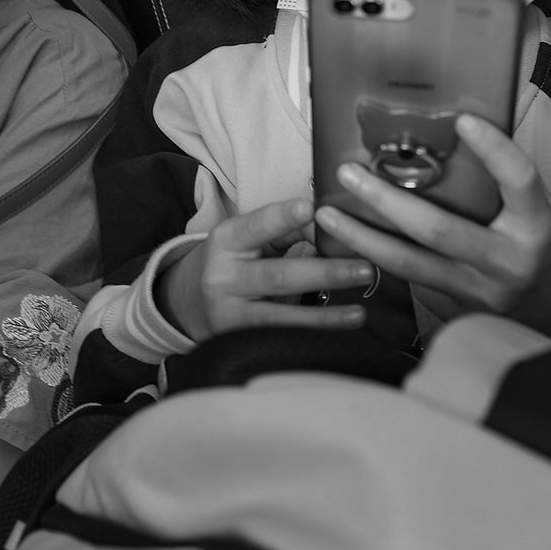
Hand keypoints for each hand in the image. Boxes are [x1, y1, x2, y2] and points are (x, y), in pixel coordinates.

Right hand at [159, 198, 373, 342]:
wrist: (185, 302)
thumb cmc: (230, 262)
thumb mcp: (246, 240)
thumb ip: (282, 236)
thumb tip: (319, 240)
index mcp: (225, 241)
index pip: (255, 226)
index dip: (281, 218)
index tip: (310, 207)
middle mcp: (223, 278)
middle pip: (278, 275)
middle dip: (325, 273)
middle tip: (365, 268)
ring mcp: (229, 314)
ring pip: (280, 316)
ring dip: (325, 316)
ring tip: (359, 314)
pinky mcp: (236, 341)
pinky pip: (278, 338)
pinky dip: (310, 336)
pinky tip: (338, 335)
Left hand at [316, 114, 550, 342]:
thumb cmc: (540, 244)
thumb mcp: (537, 210)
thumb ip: (501, 183)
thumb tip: (452, 130)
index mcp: (537, 225)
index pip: (520, 180)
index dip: (494, 150)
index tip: (465, 120)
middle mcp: (508, 261)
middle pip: (439, 230)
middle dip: (387, 201)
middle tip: (349, 172)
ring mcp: (479, 291)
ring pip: (411, 264)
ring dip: (363, 236)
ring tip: (326, 211)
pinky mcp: (457, 309)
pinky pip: (410, 280)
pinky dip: (376, 257)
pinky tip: (347, 240)